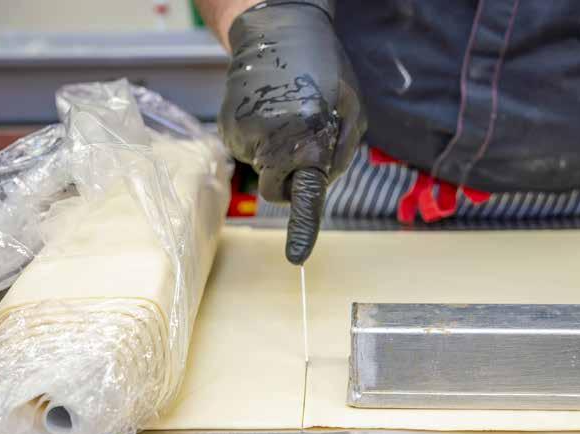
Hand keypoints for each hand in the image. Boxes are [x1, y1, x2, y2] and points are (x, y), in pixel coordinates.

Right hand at [219, 0, 365, 263]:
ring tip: (284, 110)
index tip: (297, 258)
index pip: (305, 189)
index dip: (304, 227)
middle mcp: (271, 137)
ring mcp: (243, 133)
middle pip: (278, 189)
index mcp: (309, 133)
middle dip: (291, 176)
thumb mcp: (353, 110)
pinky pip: (247, 152)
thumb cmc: (323, 69)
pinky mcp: (226, 128)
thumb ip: (341, 154)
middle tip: (304, 138)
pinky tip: (267, 109)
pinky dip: (259, 139)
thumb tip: (318, 184)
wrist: (275, 29)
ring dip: (276, 151)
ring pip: (262, 169)